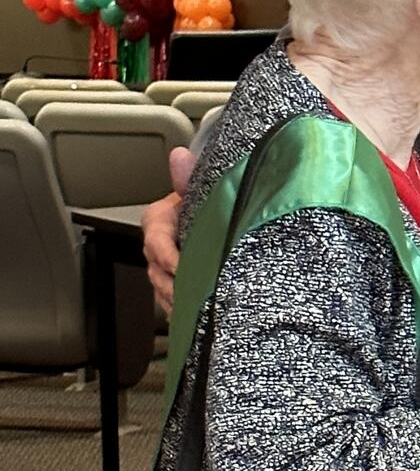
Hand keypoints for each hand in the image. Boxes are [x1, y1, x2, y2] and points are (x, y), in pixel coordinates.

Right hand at [142, 148, 194, 311]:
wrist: (213, 216)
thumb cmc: (202, 203)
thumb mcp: (197, 189)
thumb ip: (187, 177)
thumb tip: (180, 156)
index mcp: (158, 220)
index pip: (155, 240)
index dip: (167, 255)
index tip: (181, 266)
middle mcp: (155, 245)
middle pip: (157, 269)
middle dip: (173, 283)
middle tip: (191, 294)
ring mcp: (162, 267)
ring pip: (162, 288)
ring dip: (176, 298)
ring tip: (194, 306)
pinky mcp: (172, 283)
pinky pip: (169, 301)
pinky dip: (181, 308)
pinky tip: (195, 313)